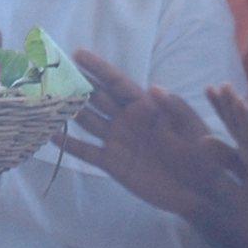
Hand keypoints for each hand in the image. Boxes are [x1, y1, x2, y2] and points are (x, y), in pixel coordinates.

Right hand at [61, 50, 238, 219]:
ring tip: (43, 99)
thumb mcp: (194, 131)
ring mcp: (118, 142)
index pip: (118, 83)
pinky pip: (87, 151)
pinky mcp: (114, 164)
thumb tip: (153, 87)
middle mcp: (127, 121)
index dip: (98, 68)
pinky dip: (69, 144)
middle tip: (50, 71)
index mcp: (147, 108)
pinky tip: (51, 135)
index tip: (77, 53)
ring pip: (86, 121)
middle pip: (96, 97)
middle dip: (74, 83)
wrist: (201, 194)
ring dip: (67, 110)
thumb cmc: (203, 159)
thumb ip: (176, 110)